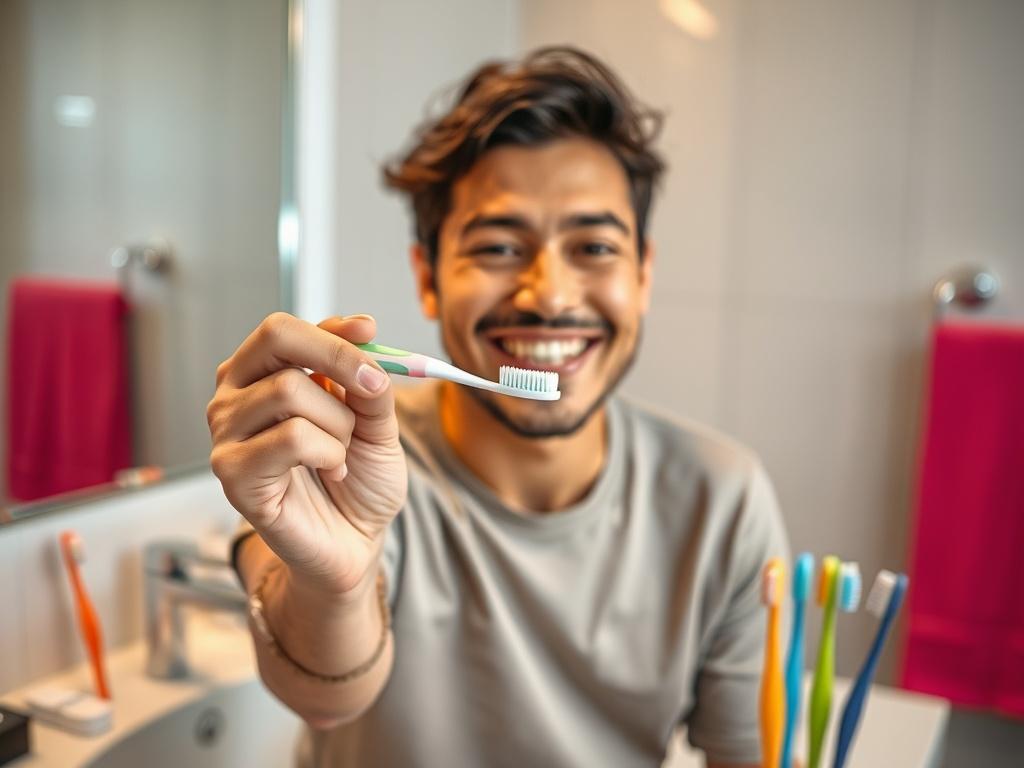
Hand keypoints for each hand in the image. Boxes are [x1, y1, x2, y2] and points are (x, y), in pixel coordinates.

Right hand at [207, 312, 406, 598]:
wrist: (355, 540)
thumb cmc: (358, 478)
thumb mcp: (377, 420)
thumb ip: (369, 381)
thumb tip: (365, 332)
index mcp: (261, 375)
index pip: (284, 329)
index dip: (331, 328)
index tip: (370, 332)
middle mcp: (234, 397)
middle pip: (276, 338)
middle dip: (340, 359)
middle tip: (373, 392)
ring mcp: (226, 433)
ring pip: (291, 389)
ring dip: (339, 421)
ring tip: (342, 451)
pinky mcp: (232, 472)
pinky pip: (291, 437)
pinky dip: (328, 452)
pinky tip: (329, 469)